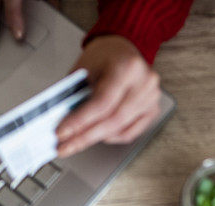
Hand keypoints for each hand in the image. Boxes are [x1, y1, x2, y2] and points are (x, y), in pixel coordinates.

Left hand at [56, 36, 161, 157]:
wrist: (123, 48)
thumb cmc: (103, 56)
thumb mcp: (84, 69)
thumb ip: (75, 95)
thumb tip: (64, 124)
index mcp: (127, 67)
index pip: (102, 103)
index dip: (80, 121)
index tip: (62, 133)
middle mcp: (144, 83)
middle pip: (113, 120)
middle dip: (85, 136)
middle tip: (66, 146)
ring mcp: (151, 98)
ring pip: (120, 130)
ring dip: (95, 138)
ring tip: (76, 142)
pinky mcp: (152, 109)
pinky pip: (130, 133)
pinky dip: (111, 137)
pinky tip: (98, 136)